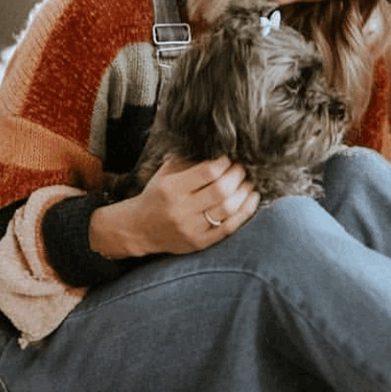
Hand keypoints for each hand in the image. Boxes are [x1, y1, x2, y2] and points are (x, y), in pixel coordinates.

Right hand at [89, 156, 259, 258]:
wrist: (138, 228)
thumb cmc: (156, 195)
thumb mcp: (165, 174)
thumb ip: (188, 161)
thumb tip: (216, 148)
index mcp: (171, 188)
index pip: (207, 172)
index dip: (224, 163)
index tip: (229, 157)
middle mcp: (181, 209)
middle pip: (221, 191)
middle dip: (237, 176)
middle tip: (243, 168)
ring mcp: (191, 228)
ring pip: (228, 209)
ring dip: (244, 193)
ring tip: (249, 182)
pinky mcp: (200, 243)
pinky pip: (229, 228)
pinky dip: (244, 212)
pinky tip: (251, 200)